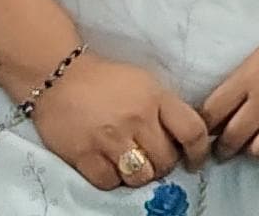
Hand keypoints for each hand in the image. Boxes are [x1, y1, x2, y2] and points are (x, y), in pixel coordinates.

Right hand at [32, 54, 210, 192]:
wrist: (58, 75)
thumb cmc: (105, 80)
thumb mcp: (145, 83)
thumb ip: (166, 108)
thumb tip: (185, 138)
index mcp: (156, 98)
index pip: (192, 131)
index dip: (199, 152)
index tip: (194, 161)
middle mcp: (137, 119)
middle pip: (166, 160)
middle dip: (164, 164)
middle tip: (154, 158)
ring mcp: (110, 138)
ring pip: (141, 176)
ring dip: (139, 175)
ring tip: (132, 164)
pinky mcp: (84, 154)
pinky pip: (110, 182)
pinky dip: (112, 179)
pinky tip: (110, 166)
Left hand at [199, 12, 258, 160]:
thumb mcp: (256, 59)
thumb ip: (238, 87)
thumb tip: (219, 118)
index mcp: (249, 78)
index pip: (212, 113)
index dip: (204, 128)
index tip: (206, 134)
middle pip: (234, 137)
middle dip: (225, 148)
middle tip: (226, 150)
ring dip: (256, 151)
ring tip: (257, 145)